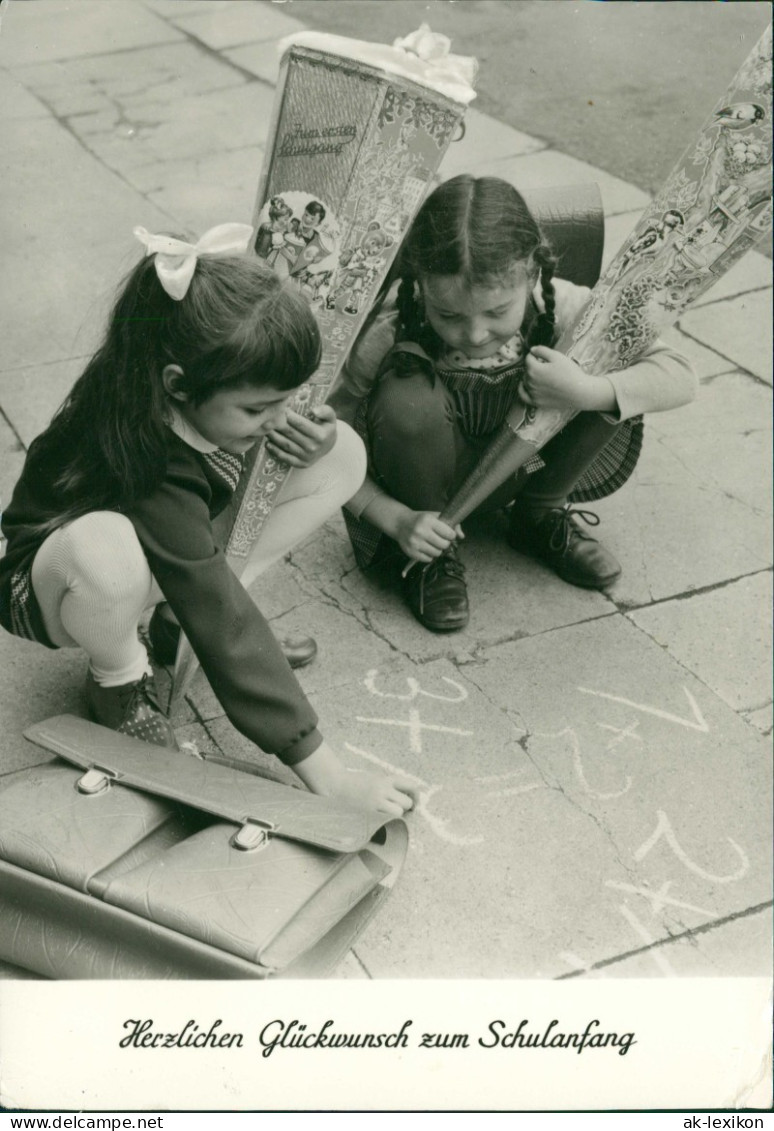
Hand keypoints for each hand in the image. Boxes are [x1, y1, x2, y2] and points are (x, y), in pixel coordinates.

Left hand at [266, 404, 336, 467]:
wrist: (328, 446)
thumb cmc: (326, 427)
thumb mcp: (330, 418)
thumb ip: (325, 411)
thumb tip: (314, 411)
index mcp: (320, 435)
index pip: (300, 423)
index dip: (288, 415)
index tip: (280, 408)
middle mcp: (313, 447)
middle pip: (291, 434)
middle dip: (278, 424)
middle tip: (267, 417)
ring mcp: (306, 457)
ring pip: (286, 445)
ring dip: (273, 436)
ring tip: (265, 428)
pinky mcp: (300, 464)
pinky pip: (285, 457)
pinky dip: (275, 451)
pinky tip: (268, 443)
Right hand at [294, 740, 419, 815]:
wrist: (333, 784)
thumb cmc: (354, 783)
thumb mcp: (374, 778)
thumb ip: (388, 785)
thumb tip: (405, 799)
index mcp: (385, 779)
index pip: (410, 785)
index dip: (416, 796)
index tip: (414, 803)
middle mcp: (382, 789)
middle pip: (407, 802)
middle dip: (405, 809)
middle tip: (398, 812)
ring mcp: (375, 802)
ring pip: (398, 813)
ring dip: (395, 817)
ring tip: (387, 817)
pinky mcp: (368, 813)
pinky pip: (385, 821)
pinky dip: (385, 823)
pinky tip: (380, 823)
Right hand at [394, 510, 462, 562]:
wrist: (400, 523)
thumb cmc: (421, 520)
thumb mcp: (436, 517)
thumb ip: (451, 524)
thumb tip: (462, 536)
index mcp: (428, 520)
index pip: (449, 533)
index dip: (451, 535)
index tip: (448, 534)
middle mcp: (421, 531)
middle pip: (444, 545)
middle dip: (445, 543)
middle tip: (441, 540)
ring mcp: (415, 543)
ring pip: (437, 554)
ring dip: (438, 550)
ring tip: (433, 544)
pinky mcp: (411, 552)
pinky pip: (428, 560)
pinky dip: (429, 555)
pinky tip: (425, 548)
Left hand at [522, 346, 616, 411]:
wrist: (579, 393)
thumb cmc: (570, 373)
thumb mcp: (557, 356)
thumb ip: (542, 350)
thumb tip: (531, 349)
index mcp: (534, 369)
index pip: (528, 358)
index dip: (535, 355)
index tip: (542, 356)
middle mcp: (530, 382)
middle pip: (526, 369)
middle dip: (533, 365)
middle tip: (545, 366)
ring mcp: (532, 393)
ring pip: (525, 381)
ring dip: (530, 376)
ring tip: (542, 375)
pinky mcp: (536, 402)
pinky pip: (523, 395)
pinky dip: (522, 389)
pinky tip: (524, 385)